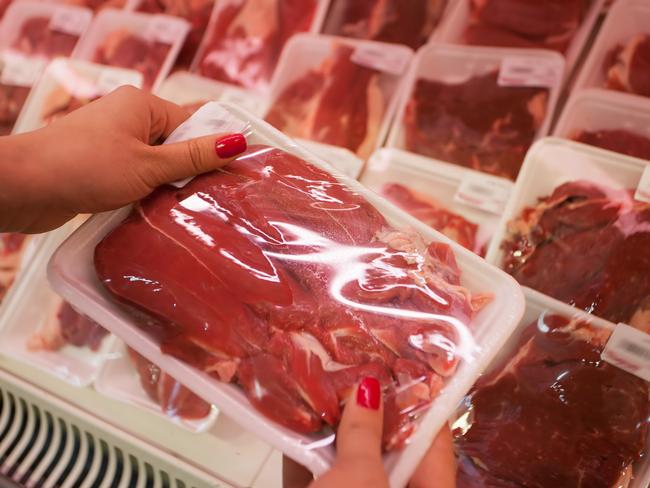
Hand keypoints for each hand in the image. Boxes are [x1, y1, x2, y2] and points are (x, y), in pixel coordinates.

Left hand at [0, 86, 246, 232]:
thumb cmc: (86, 168)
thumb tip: (237, 140)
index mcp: (142, 104)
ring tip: (185, 210)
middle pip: (176, 144)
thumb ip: (194, 157)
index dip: (211, 150)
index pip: (192, 124)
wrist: (24, 187)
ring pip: (157, 164)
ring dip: (168, 187)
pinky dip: (148, 192)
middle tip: (210, 200)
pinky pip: (137, 176)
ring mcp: (113, 142)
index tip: (231, 178)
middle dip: (189, 172)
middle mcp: (128, 118)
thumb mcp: (150, 165)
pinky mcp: (101, 165)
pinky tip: (158, 212)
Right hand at [283, 377, 456, 487]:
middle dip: (371, 407)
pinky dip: (318, 450)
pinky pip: (329, 474)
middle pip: (392, 447)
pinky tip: (303, 417)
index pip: (433, 440)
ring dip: (341, 425)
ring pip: (357, 460)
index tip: (401, 360)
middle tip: (357, 364)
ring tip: (330, 378)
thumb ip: (363, 434)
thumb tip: (368, 389)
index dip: (420, 399)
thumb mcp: (358, 483)